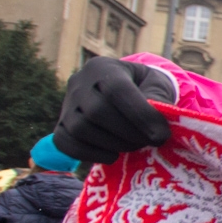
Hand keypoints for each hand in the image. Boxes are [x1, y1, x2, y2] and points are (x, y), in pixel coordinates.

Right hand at [55, 57, 174, 162]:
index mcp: (104, 67)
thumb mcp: (157, 85)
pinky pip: (65, 143)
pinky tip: (113, 155)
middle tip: (150, 141)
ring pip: (80, 129)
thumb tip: (156, 129)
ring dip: (114, 144)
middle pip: (96, 111)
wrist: (127, 91)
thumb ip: (159, 100)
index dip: (140, 115)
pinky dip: (91, 154)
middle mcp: (79, 83)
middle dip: (129, 133)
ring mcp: (67, 104)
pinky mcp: (60, 126)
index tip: (161, 135)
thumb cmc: (145, 87)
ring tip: (136, 144)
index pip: (116, 89)